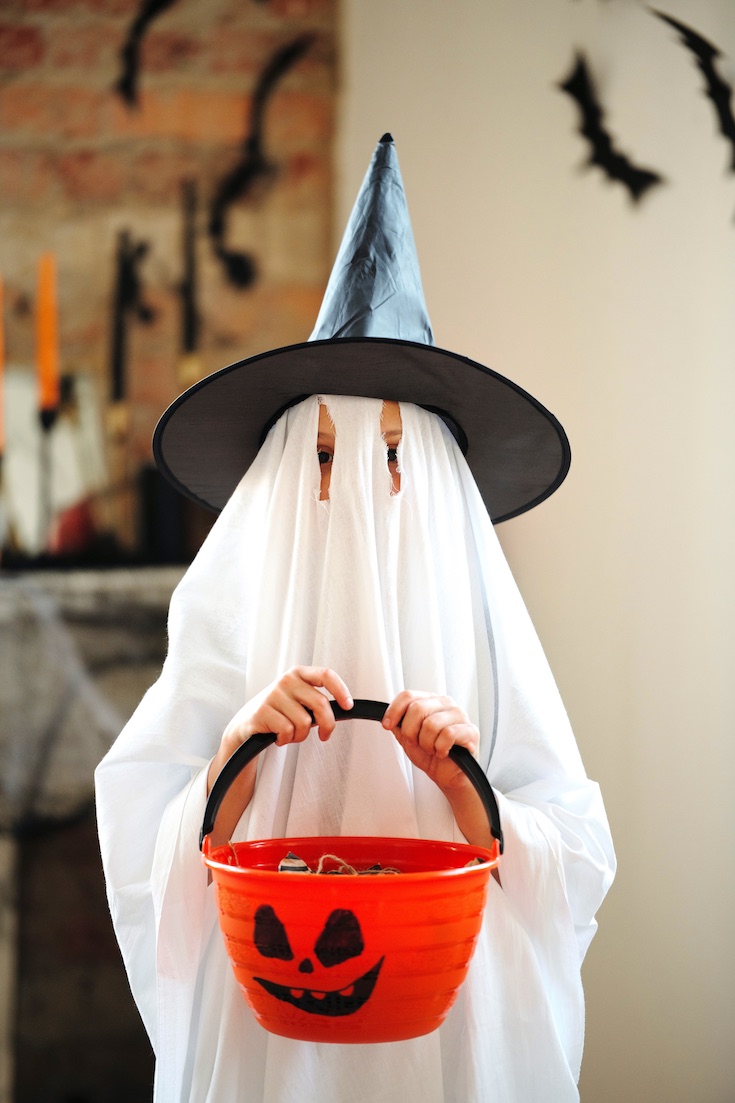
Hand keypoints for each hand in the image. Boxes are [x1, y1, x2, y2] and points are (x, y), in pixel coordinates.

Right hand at [221, 665, 352, 755]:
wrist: (246, 724)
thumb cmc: (277, 712)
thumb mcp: (297, 700)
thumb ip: (316, 702)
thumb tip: (342, 710)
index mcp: (298, 674)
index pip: (326, 675)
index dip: (341, 690)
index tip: (348, 705)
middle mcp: (287, 680)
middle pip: (320, 703)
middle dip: (327, 725)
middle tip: (325, 734)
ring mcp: (274, 694)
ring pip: (304, 722)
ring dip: (300, 735)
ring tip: (290, 734)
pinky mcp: (263, 710)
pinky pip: (287, 731)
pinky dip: (286, 740)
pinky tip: (279, 737)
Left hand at [381, 690, 478, 793]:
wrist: (448, 775)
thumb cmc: (431, 754)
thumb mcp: (408, 738)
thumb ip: (398, 725)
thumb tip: (387, 717)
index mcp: (430, 700)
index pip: (408, 695)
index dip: (394, 711)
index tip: (387, 724)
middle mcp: (445, 703)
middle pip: (417, 708)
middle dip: (411, 732)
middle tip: (416, 743)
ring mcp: (460, 715)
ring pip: (432, 723)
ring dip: (426, 743)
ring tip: (431, 749)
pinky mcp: (471, 730)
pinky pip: (448, 735)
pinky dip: (440, 748)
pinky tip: (442, 752)